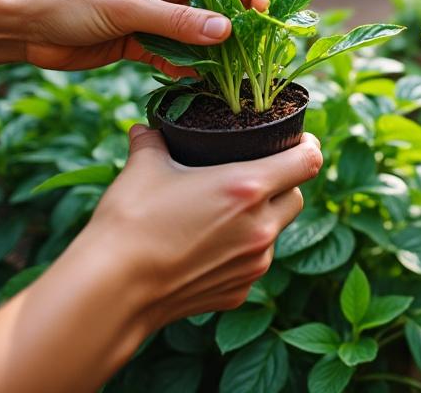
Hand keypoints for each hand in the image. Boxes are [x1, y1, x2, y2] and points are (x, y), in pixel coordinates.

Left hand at [17, 0, 268, 74]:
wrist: (24, 29)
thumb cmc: (72, 2)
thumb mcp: (129, 8)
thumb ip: (178, 22)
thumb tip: (226, 32)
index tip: (262, 16)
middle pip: (213, 4)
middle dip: (233, 26)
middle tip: (253, 50)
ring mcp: (154, 16)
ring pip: (196, 33)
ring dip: (212, 51)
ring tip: (233, 71)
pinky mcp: (142, 43)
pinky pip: (175, 55)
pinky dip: (188, 67)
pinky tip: (200, 81)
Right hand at [74, 126, 323, 325]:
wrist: (112, 289)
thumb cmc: (130, 223)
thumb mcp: (144, 168)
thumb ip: (153, 142)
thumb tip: (146, 129)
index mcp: (248, 188)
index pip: (308, 161)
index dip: (308, 147)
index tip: (299, 141)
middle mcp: (261, 227)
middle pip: (297, 197)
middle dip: (284, 185)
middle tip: (255, 176)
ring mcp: (254, 264)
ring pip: (276, 232)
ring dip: (262, 220)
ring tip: (224, 214)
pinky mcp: (240, 292)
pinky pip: (253, 264)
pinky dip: (240, 252)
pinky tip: (207, 248)